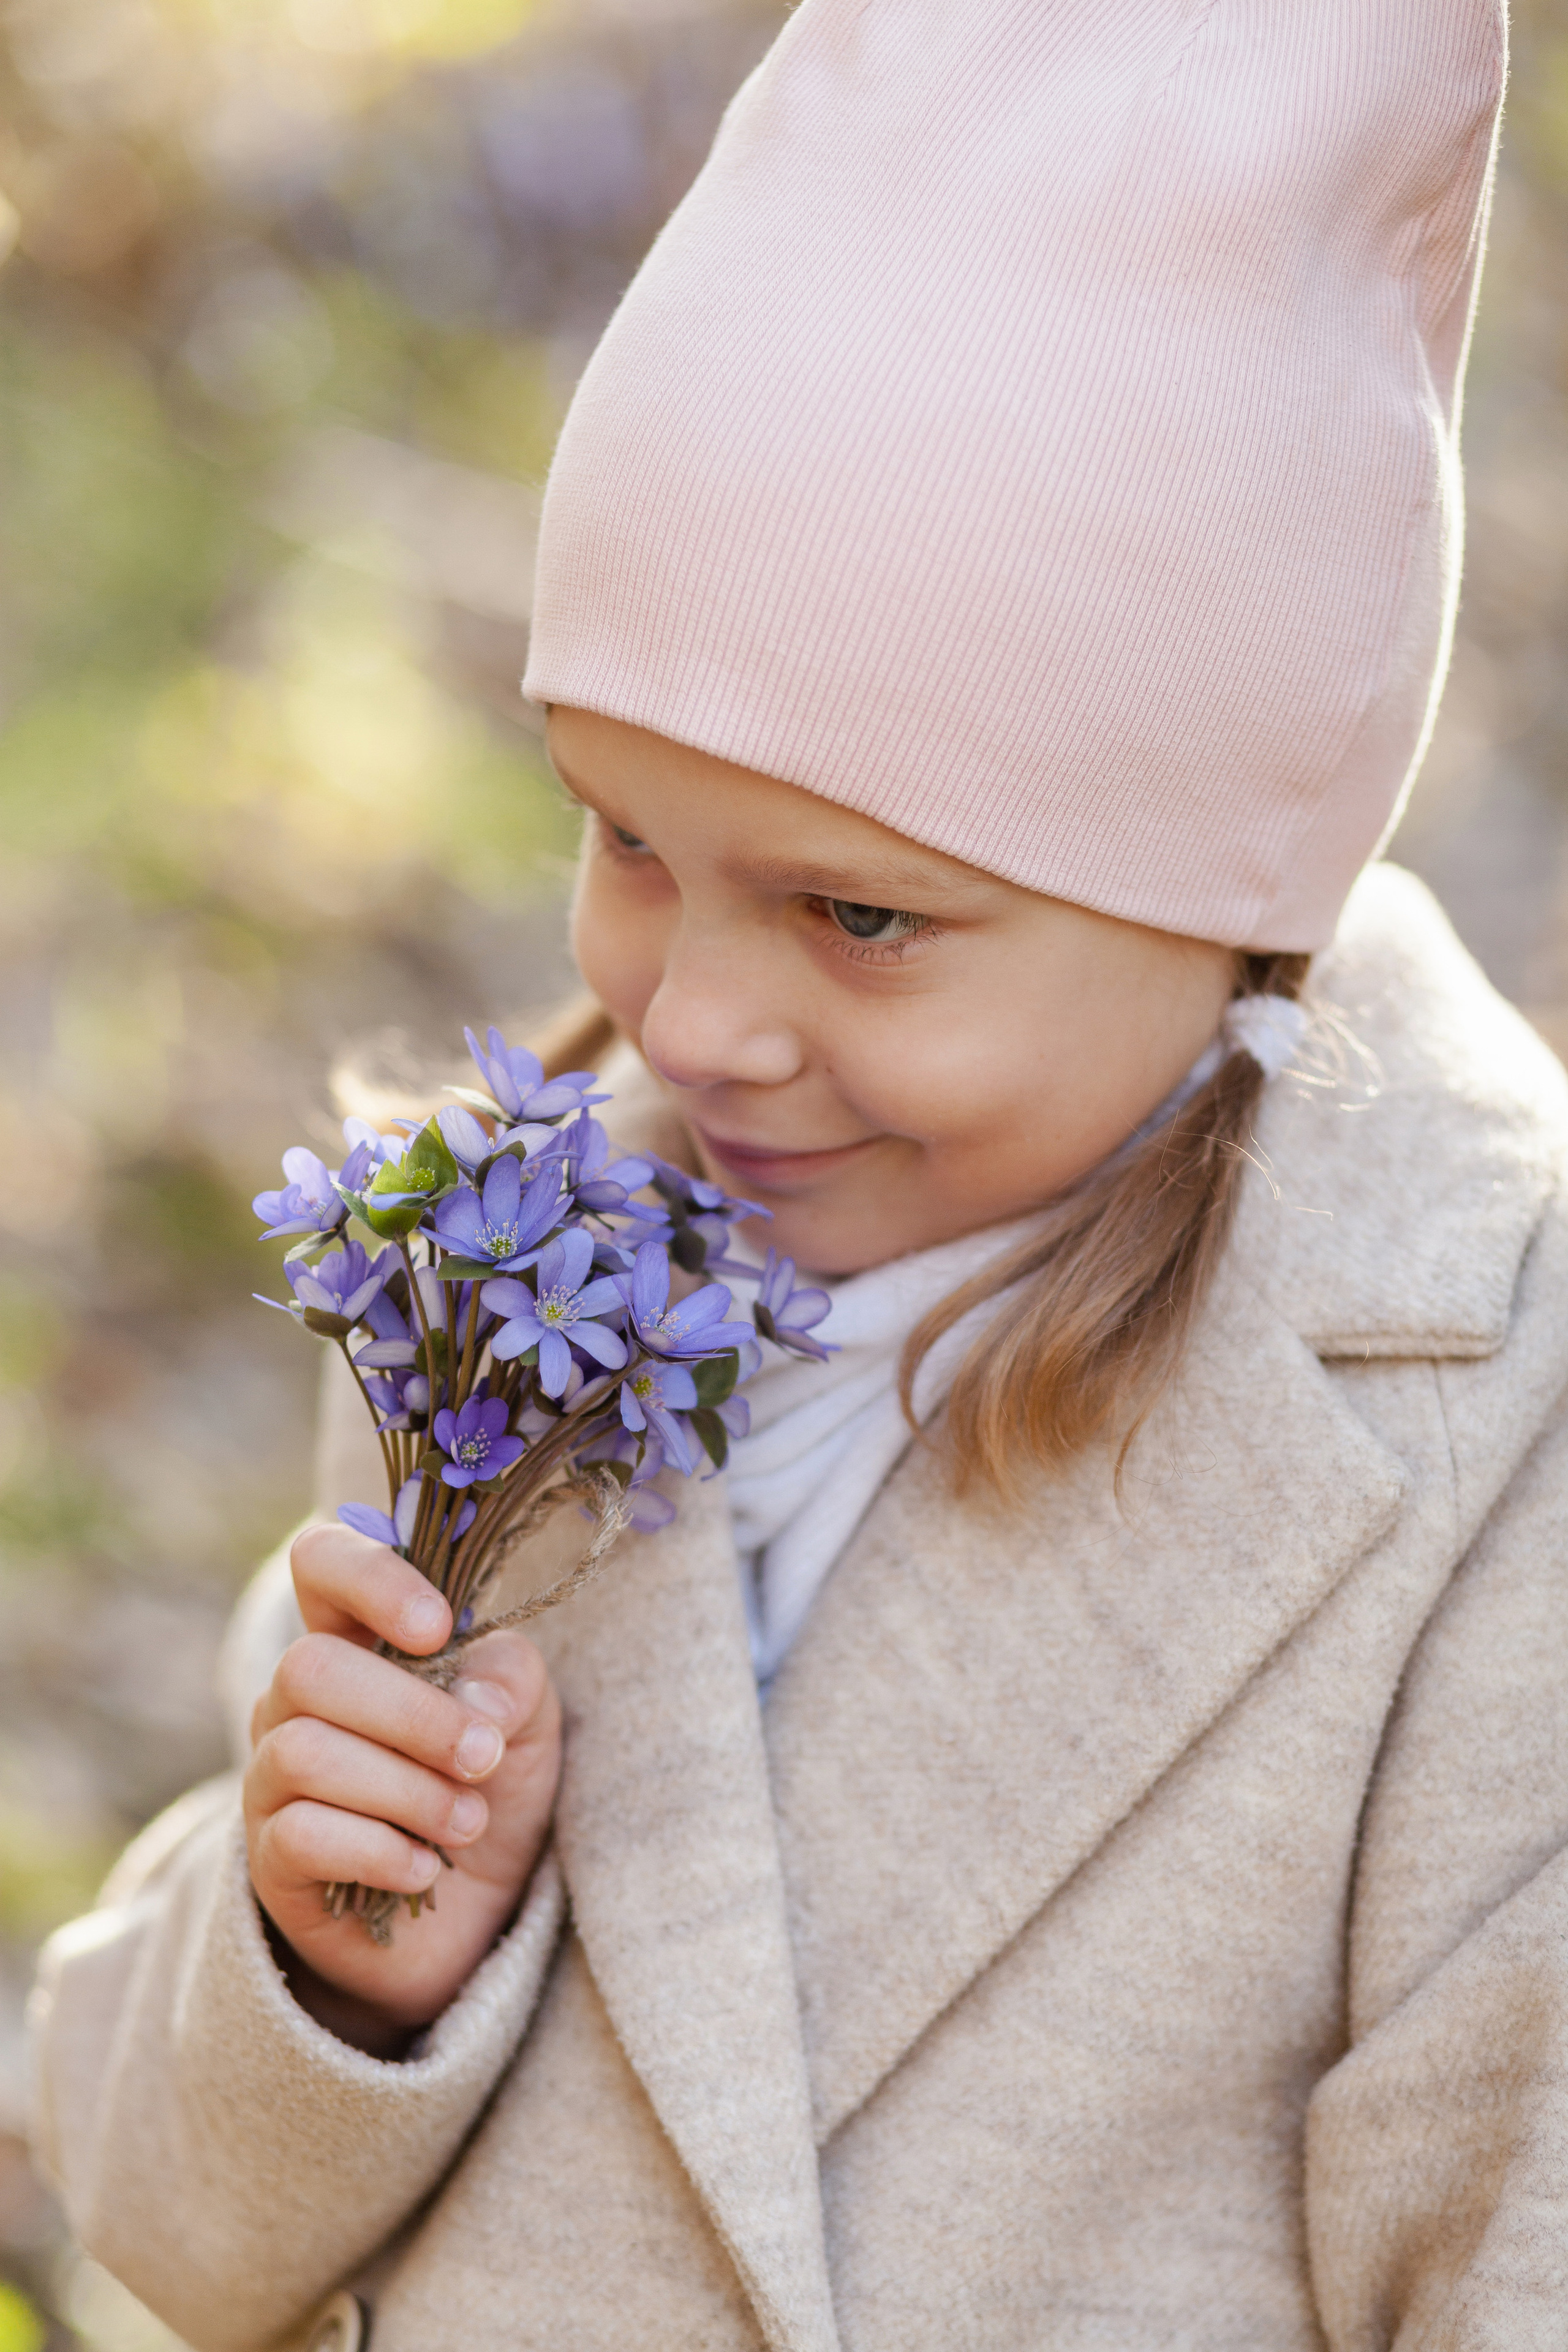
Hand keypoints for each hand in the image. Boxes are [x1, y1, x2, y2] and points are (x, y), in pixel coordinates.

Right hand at [243, 1521, 560, 2052]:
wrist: (478, 1911)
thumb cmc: (491, 1785)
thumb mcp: (526, 1720)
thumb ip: (510, 1681)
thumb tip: (475, 1704)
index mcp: (357, 1636)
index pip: (320, 1560)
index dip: (371, 1576)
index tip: (437, 1628)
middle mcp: (295, 1698)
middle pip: (308, 1667)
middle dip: (413, 1715)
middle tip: (483, 1758)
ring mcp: (272, 1777)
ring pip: (304, 1752)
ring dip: (408, 1790)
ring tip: (467, 1821)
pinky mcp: (271, 1857)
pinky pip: (302, 1833)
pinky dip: (382, 1851)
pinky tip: (426, 1869)